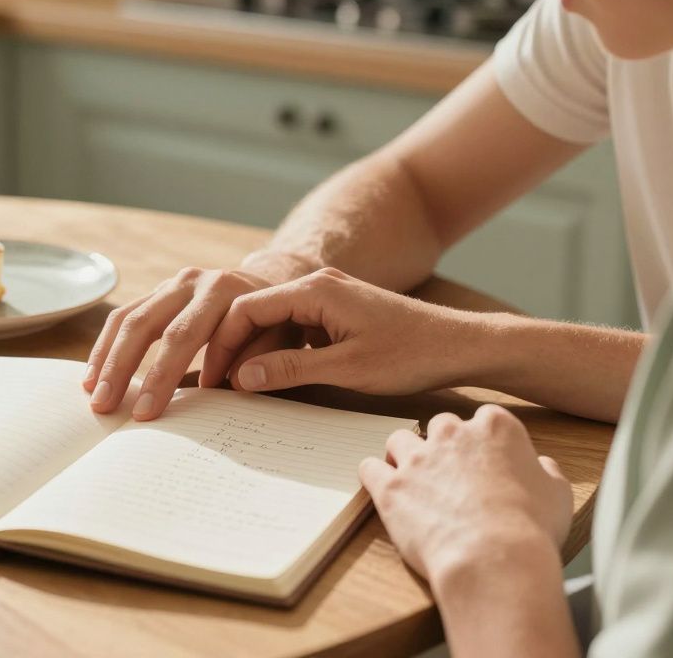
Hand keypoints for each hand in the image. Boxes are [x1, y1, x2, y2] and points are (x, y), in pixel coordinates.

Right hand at [84, 252, 314, 419]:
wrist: (281, 283)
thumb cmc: (287, 323)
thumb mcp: (289, 340)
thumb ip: (265, 359)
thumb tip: (228, 385)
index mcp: (227, 291)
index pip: (185, 337)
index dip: (164, 376)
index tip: (147, 413)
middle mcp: (196, 281)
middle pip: (148, 326)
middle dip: (123, 369)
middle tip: (105, 406)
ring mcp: (175, 283)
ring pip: (129, 318)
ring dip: (106, 359)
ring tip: (92, 395)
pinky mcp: (162, 291)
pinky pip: (126, 316)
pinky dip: (107, 346)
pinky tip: (92, 374)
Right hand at [203, 267, 472, 395]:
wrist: (460, 345)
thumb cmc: (410, 354)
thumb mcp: (346, 368)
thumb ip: (289, 370)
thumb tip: (241, 378)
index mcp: (315, 290)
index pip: (245, 308)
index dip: (222, 345)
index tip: (211, 378)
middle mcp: (317, 285)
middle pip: (254, 312)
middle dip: (232, 349)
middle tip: (215, 387)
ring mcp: (328, 298)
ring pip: (273, 322)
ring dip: (254, 352)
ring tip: (237, 388)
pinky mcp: (337, 314)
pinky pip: (294, 329)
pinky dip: (277, 352)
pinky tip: (271, 380)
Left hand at [359, 405, 572, 583]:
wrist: (494, 560)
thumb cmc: (530, 531)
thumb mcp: (557, 494)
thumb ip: (546, 472)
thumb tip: (542, 466)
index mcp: (496, 428)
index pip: (485, 419)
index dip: (483, 441)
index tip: (484, 458)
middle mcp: (453, 434)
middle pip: (440, 425)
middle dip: (443, 445)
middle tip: (449, 473)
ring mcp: (417, 458)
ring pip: (399, 440)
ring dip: (404, 454)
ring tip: (411, 477)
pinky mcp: (391, 486)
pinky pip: (369, 467)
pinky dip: (374, 475)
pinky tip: (380, 486)